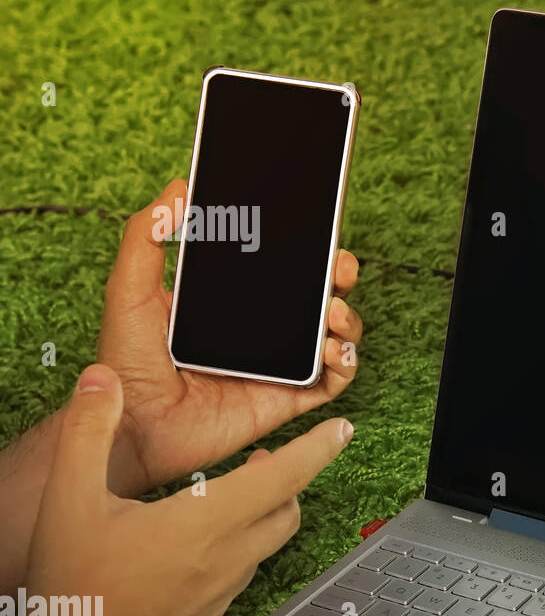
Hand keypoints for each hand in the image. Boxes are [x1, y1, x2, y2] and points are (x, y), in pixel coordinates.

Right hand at [19, 364, 352, 615]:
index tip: (341, 430)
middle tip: (274, 456)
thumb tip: (99, 381)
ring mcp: (224, 589)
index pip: (283, 477)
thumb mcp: (69, 501)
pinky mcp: (213, 613)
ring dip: (267, 510)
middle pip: (287, 509)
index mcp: (206, 523)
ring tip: (240, 490)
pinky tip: (210, 538)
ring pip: (269, 541)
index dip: (317, 449)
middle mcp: (227, 556)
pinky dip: (244, 542)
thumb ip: (87, 433)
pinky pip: (246, 568)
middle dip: (292, 477)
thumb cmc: (78, 593)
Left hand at [99, 180, 363, 496]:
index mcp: (233, 302)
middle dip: (339, 275)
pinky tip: (333, 350)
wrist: (134, 427)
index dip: (306, 248)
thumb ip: (145, 236)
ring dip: (348, 318)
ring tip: (334, 312)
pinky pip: (333, 382)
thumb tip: (176, 188)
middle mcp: (262, 332)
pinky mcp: (289, 400)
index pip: (281, 267)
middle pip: (318, 296)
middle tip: (340, 266)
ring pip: (334, 335)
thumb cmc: (126, 364)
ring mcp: (279, 366)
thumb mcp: (128, 289)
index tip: (317, 229)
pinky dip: (345, 363)